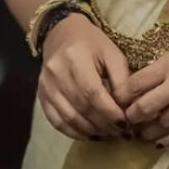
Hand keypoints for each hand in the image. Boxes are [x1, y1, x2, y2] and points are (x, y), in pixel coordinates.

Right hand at [38, 14, 131, 140]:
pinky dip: (74, 132)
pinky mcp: (41, 95)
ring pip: (69, 118)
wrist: (61, 33)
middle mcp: (57, 73)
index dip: (110, 112)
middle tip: (122, 133)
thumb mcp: (112, 54)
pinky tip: (90, 135)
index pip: (93, 93)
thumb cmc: (92, 42)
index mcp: (76, 58)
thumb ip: (122, 80)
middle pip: (82, 108)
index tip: (126, 124)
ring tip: (109, 135)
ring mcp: (46, 85)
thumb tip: (127, 109)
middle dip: (104, 125)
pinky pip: (56, 121)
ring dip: (91, 132)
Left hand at [112, 30, 168, 147]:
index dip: (121, 97)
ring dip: (149, 132)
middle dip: (132, 118)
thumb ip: (161, 69)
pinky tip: (161, 144)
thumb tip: (139, 86)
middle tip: (127, 122)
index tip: (116, 103)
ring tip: (142, 135)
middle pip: (145, 107)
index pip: (135, 83)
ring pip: (163, 123)